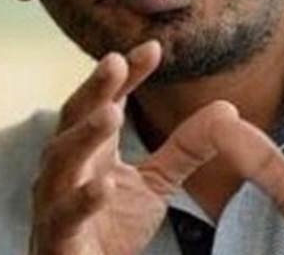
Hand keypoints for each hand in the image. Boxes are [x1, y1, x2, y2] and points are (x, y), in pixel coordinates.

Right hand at [29, 40, 237, 254]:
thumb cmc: (110, 225)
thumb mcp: (156, 182)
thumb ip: (185, 147)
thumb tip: (227, 108)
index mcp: (92, 147)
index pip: (107, 100)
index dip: (127, 75)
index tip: (152, 47)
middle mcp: (68, 164)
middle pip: (74, 117)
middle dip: (94, 89)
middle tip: (115, 62)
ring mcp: (56, 198)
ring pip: (61, 160)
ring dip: (83, 135)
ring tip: (110, 114)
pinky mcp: (57, 236)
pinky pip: (65, 214)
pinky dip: (83, 199)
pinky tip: (105, 185)